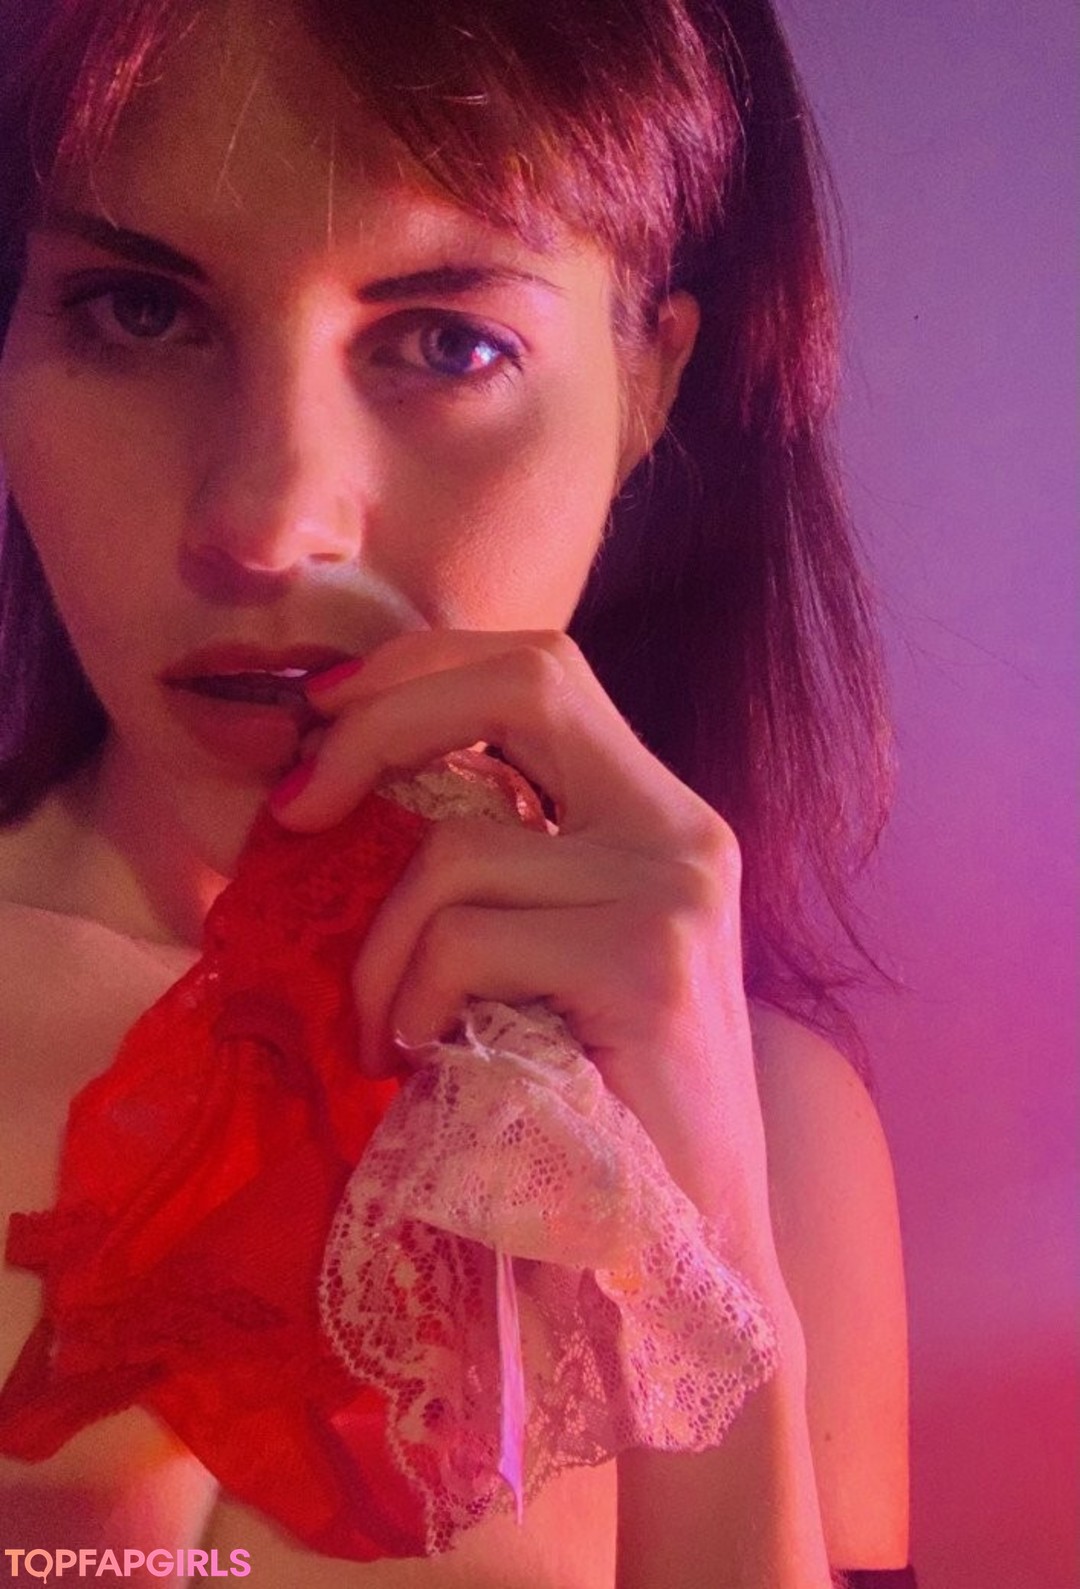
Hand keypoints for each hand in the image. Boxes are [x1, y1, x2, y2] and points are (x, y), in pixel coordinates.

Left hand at [272, 629, 778, 1271]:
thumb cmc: (594, 1103)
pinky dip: (412, 1002)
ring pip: (457, 854)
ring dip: (378, 953)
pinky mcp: (648, 967)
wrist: (690, 1248)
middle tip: (298, 805)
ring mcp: (676, 893)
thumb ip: (500, 860)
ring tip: (385, 1034)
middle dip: (381, 722)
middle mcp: (684, 831)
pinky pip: (464, 941)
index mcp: (661, 816)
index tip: (326, 718)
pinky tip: (429, 1059)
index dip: (423, 667)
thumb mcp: (548, 951)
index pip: (542, 668)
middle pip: (525, 680)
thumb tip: (344, 783)